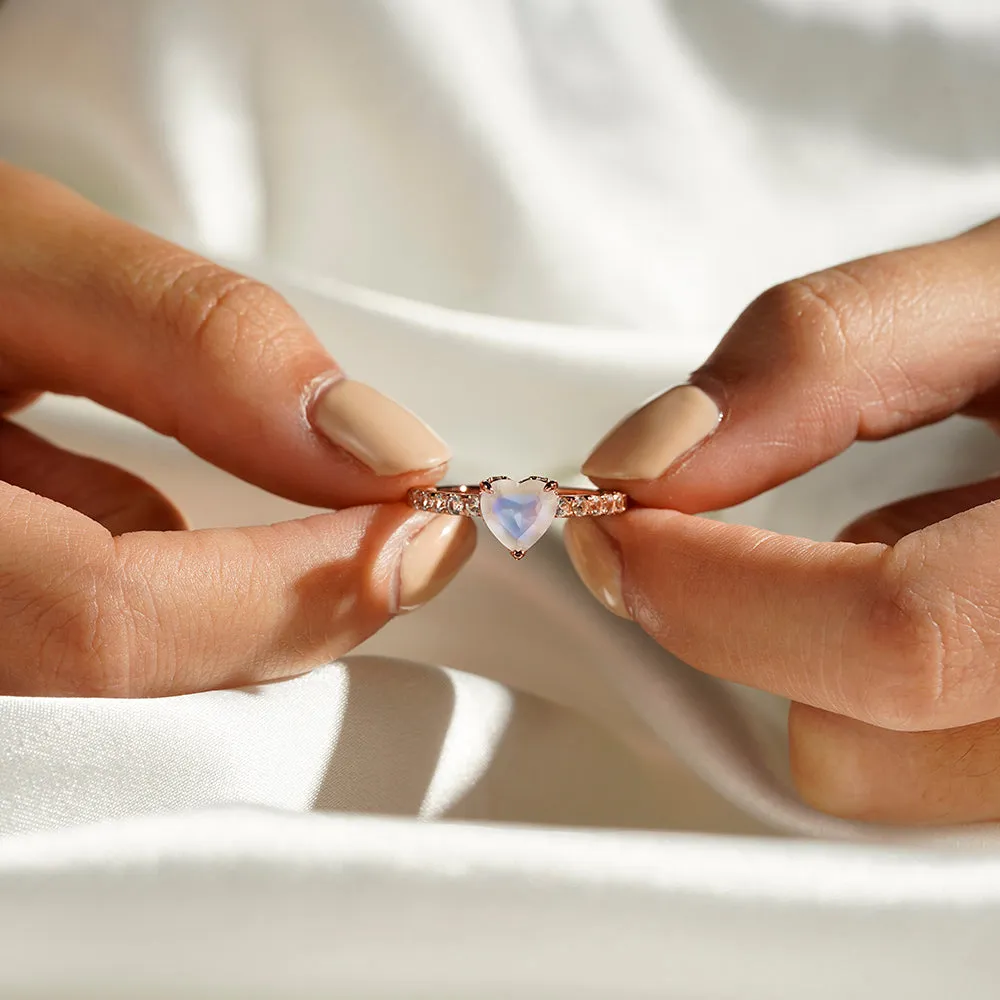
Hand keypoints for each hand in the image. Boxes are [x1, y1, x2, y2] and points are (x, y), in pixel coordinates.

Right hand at [0, 163, 474, 696]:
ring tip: (315, 524)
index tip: (422, 532)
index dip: (293, 590)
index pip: (111, 622)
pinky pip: (69, 645)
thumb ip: (194, 341)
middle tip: (400, 543)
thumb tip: (380, 446)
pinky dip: (149, 586)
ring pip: (109, 683)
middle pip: (118, 684)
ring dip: (237, 608)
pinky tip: (143, 517)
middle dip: (292, 615)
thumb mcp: (8, 253)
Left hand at [566, 218, 999, 824]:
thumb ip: (827, 351)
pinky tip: (942, 593)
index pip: (893, 637)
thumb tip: (648, 456)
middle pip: (861, 751)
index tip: (619, 520)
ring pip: (877, 786)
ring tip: (908, 545)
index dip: (713, 588)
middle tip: (726, 529)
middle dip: (747, 626)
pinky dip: (881, 691)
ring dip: (824, 660)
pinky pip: (913, 776)